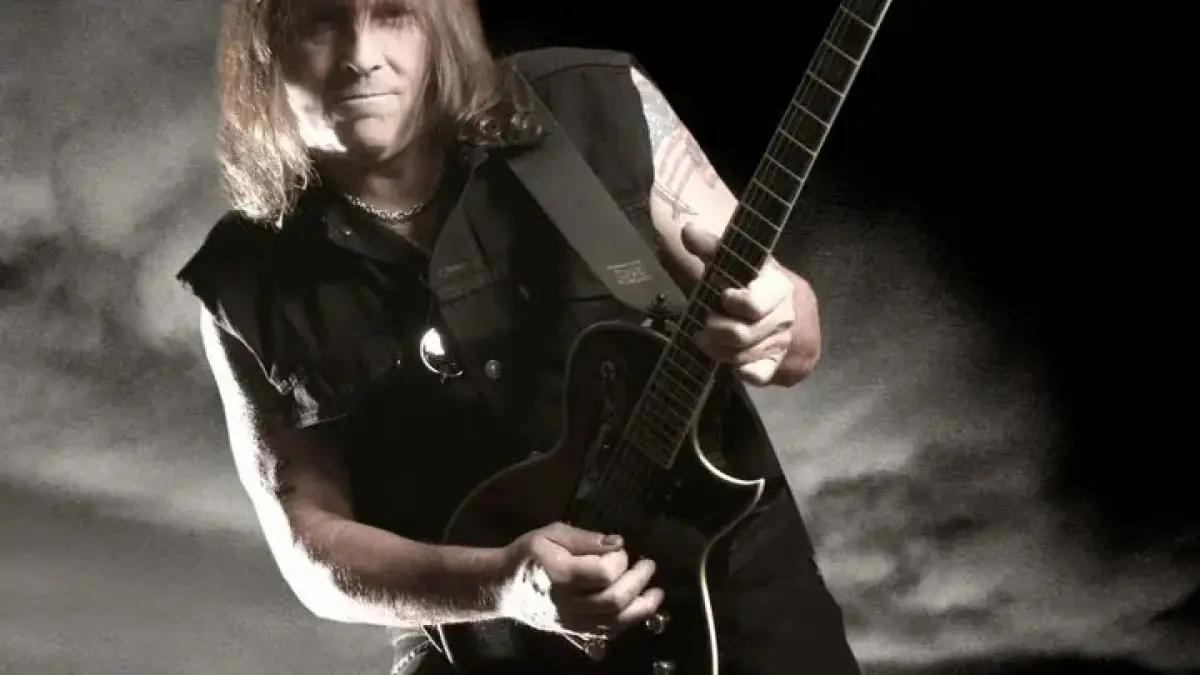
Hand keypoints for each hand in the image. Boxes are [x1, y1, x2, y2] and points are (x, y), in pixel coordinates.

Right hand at [497, 522, 663, 637]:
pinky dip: (626, 624)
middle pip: (613, 600)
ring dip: (641, 608)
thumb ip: (584, 538)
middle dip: (638, 582)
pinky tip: (638, 609)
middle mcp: (566, 602)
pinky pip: (605, 634)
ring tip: (655, 593)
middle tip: (648, 565)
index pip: (603, 573)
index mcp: (559, 574)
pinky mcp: (573, 631)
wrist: (502, 587)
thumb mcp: (550, 534)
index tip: (618, 548)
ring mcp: (570, 622)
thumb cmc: (527, 555)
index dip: (619, 560)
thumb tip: (617, 543)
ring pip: (613, 623)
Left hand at [681, 224, 794, 385]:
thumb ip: (714, 248)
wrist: (798, 314)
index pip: (754, 305)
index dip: (735, 303)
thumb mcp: (739, 263)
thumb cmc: (758, 285)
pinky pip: (755, 376)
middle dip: (715, 329)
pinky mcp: (777, 366)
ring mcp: (782, 343)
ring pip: (741, 357)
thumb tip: (687, 231)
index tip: (724, 297)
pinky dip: (739, 370)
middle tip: (707, 323)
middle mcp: (782, 316)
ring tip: (709, 338)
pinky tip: (733, 360)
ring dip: (718, 349)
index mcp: (776, 287)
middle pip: (741, 335)